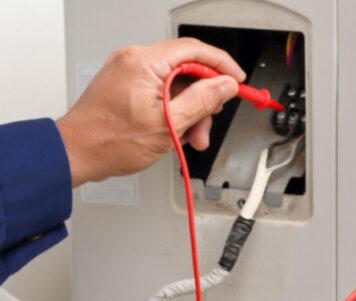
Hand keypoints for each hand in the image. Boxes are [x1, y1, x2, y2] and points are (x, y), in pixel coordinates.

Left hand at [56, 38, 246, 186]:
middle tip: (207, 125)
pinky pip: (162, 91)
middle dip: (203, 99)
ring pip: (176, 84)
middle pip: (187, 70)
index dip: (222, 65)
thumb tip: (225, 85)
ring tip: (189, 137)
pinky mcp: (127, 83)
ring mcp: (129, 71)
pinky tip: (173, 132)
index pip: (195, 50)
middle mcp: (135, 60)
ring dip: (189, 110)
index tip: (237, 81)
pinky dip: (174, 110)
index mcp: (144, 63)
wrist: (76, 153)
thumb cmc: (109, 141)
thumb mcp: (168, 125)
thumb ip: (202, 101)